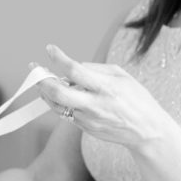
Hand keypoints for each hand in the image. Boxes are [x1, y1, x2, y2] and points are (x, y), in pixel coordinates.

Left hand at [34, 44, 175, 151]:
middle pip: (58, 93)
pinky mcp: (85, 128)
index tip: (50, 49)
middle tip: (34, 68)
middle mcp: (95, 105)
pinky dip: (57, 102)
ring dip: (44, 91)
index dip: (59, 58)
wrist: (146, 131)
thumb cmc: (136, 99)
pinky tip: (56, 93)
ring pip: (56, 105)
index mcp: (106, 87)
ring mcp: (88, 119)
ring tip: (41, 79)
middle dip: (41, 79)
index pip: (75, 71)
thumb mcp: (122, 76)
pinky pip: (65, 113)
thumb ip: (95, 69)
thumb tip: (73, 66)